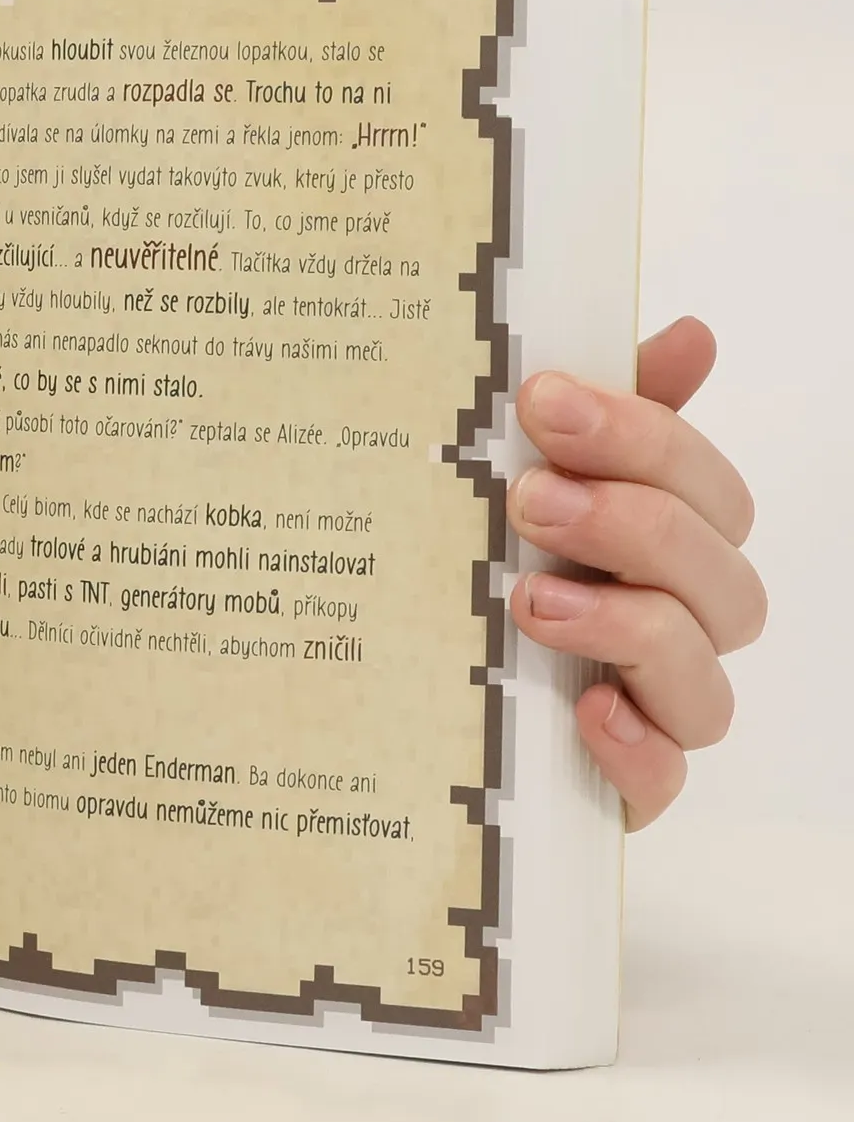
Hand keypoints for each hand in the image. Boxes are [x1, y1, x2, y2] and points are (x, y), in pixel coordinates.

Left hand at [508, 317, 763, 828]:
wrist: (401, 704)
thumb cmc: (487, 569)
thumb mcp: (520, 480)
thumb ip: (604, 416)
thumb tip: (694, 334)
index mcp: (665, 543)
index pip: (704, 484)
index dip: (639, 435)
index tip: (544, 398)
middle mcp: (677, 624)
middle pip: (719, 576)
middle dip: (630, 524)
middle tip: (528, 498)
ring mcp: (653, 710)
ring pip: (704, 680)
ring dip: (628, 627)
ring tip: (530, 600)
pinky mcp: (620, 787)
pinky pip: (662, 782)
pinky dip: (634, 748)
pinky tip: (586, 713)